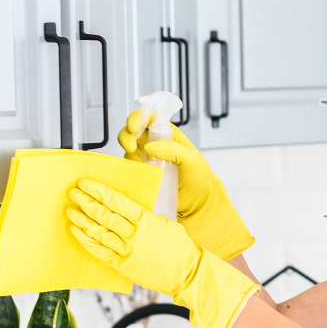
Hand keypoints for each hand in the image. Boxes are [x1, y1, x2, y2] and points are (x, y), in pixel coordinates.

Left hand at [66, 178, 263, 327]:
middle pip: (104, 215)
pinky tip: (77, 232)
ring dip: (82, 220)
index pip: (116, 201)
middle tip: (73, 193)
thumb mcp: (165, 223)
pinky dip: (86, 241)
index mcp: (146, 220)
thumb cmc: (180, 247)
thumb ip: (145, 216)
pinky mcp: (123, 266)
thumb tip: (126, 207)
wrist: (188, 272)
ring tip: (71, 210)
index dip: (98, 191)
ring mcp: (127, 251)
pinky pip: (99, 252)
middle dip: (86, 202)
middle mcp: (134, 235)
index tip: (85, 183)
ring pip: (98, 232)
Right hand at [116, 110, 254, 259]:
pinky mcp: (142, 177)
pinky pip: (128, 167)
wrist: (199, 210)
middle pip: (134, 130)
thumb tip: (150, 146)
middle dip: (127, 133)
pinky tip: (132, 170)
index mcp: (171, 138)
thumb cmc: (201, 184)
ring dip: (126, 149)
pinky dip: (125, 166)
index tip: (134, 125)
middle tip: (130, 144)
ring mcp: (148, 162)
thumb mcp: (193, 162)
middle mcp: (158, 147)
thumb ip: (173, 150)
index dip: (140, 117)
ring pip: (128, 147)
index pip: (152, 119)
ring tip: (134, 158)